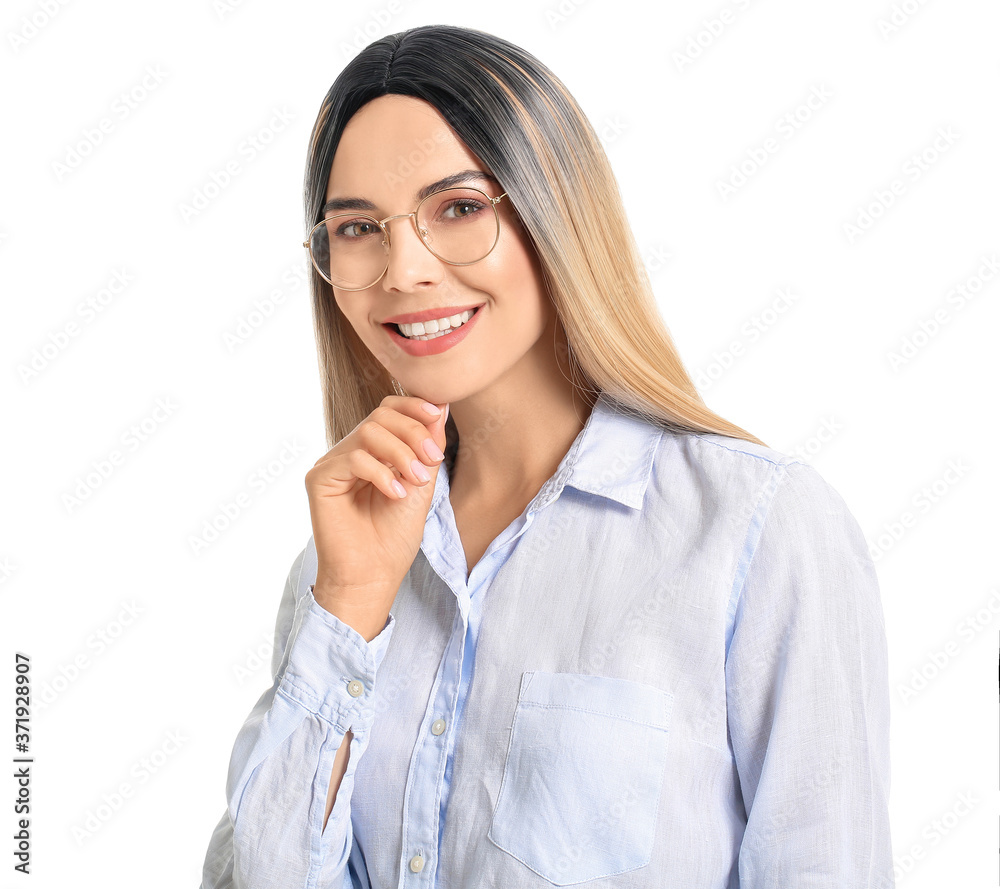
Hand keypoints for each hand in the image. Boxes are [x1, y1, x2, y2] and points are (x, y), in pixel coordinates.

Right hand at [304, 395, 448, 638]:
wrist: (374, 575)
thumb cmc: (395, 536)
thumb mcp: (421, 485)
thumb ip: (427, 447)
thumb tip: (441, 406)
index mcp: (372, 451)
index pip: (388, 409)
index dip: (413, 405)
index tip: (438, 414)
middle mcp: (349, 452)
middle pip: (381, 415)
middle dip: (414, 432)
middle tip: (433, 459)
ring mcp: (333, 464)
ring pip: (369, 432)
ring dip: (401, 453)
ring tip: (416, 481)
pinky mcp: (319, 479)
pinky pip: (353, 458)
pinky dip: (381, 473)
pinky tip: (396, 494)